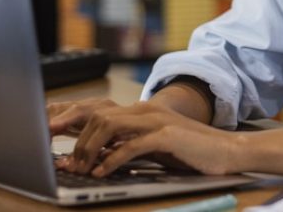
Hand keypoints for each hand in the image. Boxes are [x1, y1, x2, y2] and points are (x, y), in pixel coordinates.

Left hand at [55, 100, 241, 176]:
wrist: (228, 151)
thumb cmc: (192, 152)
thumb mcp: (154, 148)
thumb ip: (128, 147)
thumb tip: (98, 158)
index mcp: (141, 111)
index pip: (99, 111)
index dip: (73, 124)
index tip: (54, 141)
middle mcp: (146, 110)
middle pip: (97, 116)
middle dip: (75, 139)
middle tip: (66, 163)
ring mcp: (156, 120)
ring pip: (109, 125)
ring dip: (90, 149)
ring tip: (82, 169)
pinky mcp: (167, 135)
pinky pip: (131, 145)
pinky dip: (112, 159)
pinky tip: (103, 172)